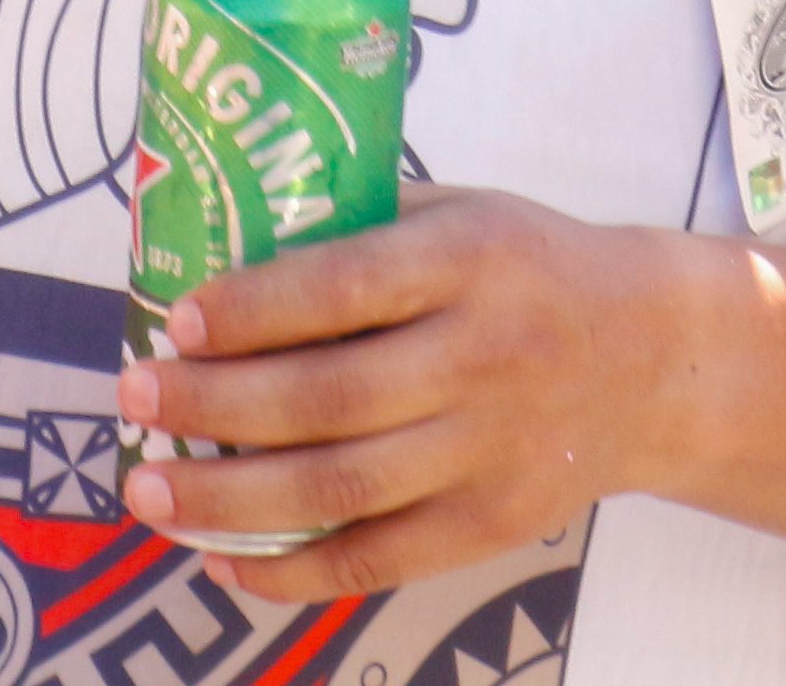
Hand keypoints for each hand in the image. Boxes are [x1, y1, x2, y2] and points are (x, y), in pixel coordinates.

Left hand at [118, 189, 687, 597]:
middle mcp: (484, 358)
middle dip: (214, 406)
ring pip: (342, 489)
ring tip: (150, 492)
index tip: (176, 318)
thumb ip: (361, 226)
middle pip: (330, 398)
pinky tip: (220, 561)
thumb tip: (216, 241)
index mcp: (470, 261)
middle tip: (133, 399)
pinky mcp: (494, 524)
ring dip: (230, 498)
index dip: (256, 308)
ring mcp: (492, 452)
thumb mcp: (460, 213)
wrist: (652, 357)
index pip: (348, 286)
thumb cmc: (524, 270)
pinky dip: (292, 572)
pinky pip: (379, 560)